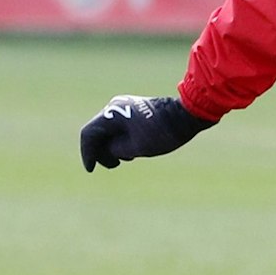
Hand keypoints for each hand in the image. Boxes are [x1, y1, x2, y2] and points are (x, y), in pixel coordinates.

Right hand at [79, 95, 214, 171]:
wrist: (187, 114)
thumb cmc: (164, 132)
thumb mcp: (136, 148)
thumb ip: (115, 150)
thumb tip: (108, 150)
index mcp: (112, 114)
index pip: (89, 135)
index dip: (87, 154)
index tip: (91, 169)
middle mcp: (115, 106)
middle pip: (97, 132)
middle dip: (101, 151)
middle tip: (115, 165)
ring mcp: (125, 105)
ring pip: (108, 129)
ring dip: (112, 146)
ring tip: (126, 159)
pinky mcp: (135, 109)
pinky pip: (119, 126)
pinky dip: (120, 139)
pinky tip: (132, 151)